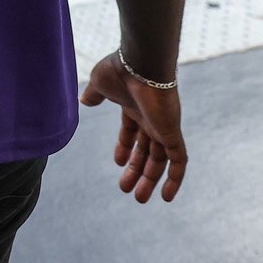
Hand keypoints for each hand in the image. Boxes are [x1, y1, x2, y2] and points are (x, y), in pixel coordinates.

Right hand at [80, 52, 186, 203]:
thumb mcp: (99, 84)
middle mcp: (151, 118)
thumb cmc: (119, 70)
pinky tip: (166, 197)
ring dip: (150, 180)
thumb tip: (83, 101)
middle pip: (147, 150)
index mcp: (134, 108)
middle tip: (125, 189)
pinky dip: (175, 179)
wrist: (140, 64)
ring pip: (160, 160)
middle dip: (136, 170)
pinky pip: (179, 161)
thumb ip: (94, 95)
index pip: (132, 132)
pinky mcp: (172, 133)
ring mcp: (163, 127)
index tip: (117, 163)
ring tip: (139, 198)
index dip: (125, 149)